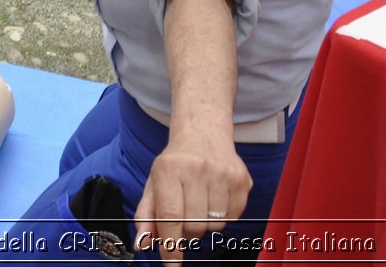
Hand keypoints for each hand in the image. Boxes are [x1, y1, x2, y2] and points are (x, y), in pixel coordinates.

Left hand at [134, 126, 252, 266]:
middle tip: (185, 212)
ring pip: (215, 225)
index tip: (172, 263)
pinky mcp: (242, 179)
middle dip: (187, 230)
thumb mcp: (154, 183)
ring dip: (206, 223)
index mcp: (169, 169)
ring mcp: (223, 173)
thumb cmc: (175, 163)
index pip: (171, 217)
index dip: (171, 245)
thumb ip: (146, 215)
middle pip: (194, 226)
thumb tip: (144, 244)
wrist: (203, 132)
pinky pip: (233, 217)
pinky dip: (223, 216)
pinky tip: (215, 196)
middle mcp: (197, 169)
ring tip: (200, 201)